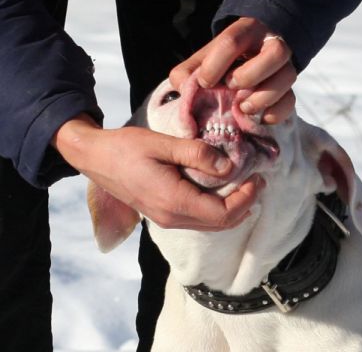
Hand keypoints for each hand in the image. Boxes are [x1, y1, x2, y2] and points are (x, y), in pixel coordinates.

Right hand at [53, 114, 263, 230]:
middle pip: (220, 224)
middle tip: (258, 180)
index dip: (246, 199)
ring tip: (245, 184)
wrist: (95, 158)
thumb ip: (196, 154)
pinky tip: (220, 189)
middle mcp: (172, 217)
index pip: (222, 214)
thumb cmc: (126, 147)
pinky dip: (215, 208)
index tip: (258, 178)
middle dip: (245, 205)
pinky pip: (197, 218)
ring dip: (231, 208)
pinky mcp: (162, 213)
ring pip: (209, 224)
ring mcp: (166, 218)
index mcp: (174, 202)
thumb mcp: (163, 144)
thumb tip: (228, 166)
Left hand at [170, 17, 295, 122]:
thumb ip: (187, 72)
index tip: (204, 82)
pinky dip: (277, 112)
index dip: (216, 64)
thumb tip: (183, 88)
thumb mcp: (204, 58)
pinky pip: (292, 99)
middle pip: (276, 52)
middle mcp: (269, 44)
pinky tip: (260, 118)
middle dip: (250, 75)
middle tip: (231, 87)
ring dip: (264, 96)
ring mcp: (283, 65)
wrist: (250, 54)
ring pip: (288, 76)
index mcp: (245, 31)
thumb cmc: (223, 59)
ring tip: (243, 107)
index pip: (233, 41)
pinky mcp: (288, 87)